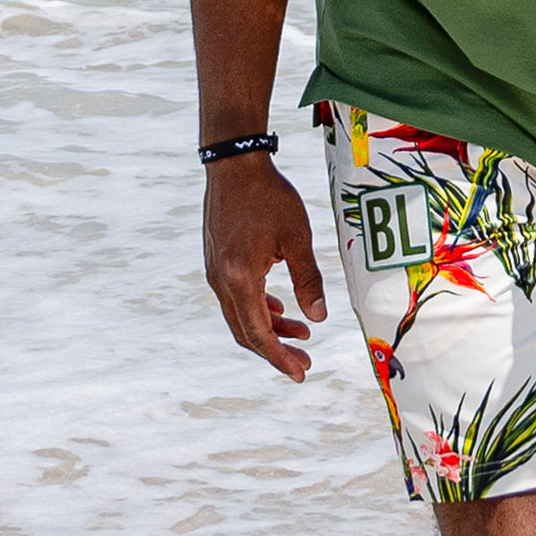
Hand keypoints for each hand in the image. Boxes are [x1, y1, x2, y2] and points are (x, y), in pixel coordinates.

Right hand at [202, 153, 326, 381]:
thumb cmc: (269, 196)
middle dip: (275, 349)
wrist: (235, 163)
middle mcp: (221, 280)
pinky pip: (236, 296)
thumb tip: (320, 317)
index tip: (301, 372)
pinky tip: (278, 304)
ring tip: (300, 332)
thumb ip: (308, 279)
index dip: (279, 357)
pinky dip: (257, 307)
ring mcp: (215, 270)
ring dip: (269, 326)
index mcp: (239, 278)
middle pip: (245, 330)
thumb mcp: (297, 236)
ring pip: (240, 313)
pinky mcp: (217, 259)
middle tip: (304, 361)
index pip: (258, 333)